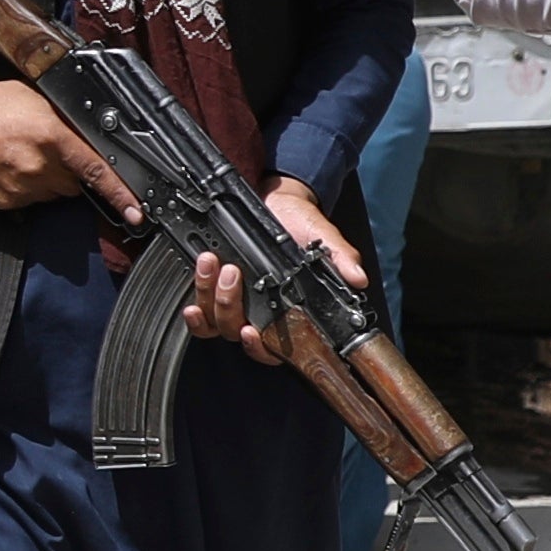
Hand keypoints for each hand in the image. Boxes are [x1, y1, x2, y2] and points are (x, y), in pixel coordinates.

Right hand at [0, 76, 120, 214]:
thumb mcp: (34, 99)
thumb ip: (65, 120)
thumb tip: (92, 135)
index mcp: (51, 135)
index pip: (96, 169)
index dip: (121, 193)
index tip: (137, 212)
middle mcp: (38, 165)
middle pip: (74, 183)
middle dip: (69, 170)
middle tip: (47, 150)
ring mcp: (21, 188)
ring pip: (54, 193)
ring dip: (47, 179)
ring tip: (22, 155)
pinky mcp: (5, 201)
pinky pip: (30, 201)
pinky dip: (26, 188)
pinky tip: (8, 167)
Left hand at [181, 178, 366, 359]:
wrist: (276, 202)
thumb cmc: (300, 225)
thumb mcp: (323, 238)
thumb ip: (340, 258)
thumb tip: (358, 278)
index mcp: (289, 312)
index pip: (275, 348)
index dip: (261, 348)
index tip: (252, 332)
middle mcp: (260, 314)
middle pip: (237, 332)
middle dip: (229, 307)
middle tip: (233, 274)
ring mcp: (235, 303)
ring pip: (216, 322)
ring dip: (210, 297)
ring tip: (213, 265)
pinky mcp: (214, 290)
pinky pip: (201, 313)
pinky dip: (195, 307)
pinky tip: (191, 300)